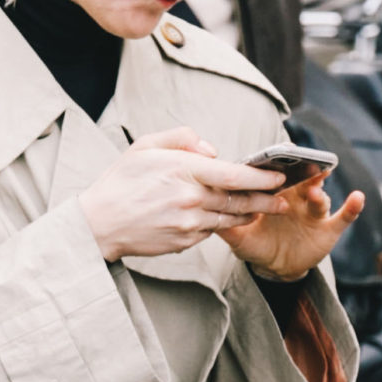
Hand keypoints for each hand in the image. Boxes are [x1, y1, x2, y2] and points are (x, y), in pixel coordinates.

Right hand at [74, 125, 356, 264]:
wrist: (98, 224)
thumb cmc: (121, 181)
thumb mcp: (145, 146)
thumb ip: (181, 138)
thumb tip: (211, 149)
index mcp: (184, 171)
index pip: (234, 174)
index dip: (261, 177)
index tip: (278, 176)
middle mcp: (191, 199)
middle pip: (240, 200)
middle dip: (266, 199)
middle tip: (284, 198)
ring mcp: (189, 224)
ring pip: (230, 218)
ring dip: (250, 214)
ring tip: (265, 208)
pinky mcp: (185, 242)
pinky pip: (212, 231)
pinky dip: (222, 224)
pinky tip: (230, 218)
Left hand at [216, 170, 365, 283]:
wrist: (275, 268)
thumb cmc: (256, 244)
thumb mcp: (238, 236)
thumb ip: (225, 224)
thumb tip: (206, 214)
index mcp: (275, 193)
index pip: (278, 175)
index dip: (280, 165)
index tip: (281, 153)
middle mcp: (296, 197)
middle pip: (302, 180)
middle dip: (305, 171)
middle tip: (306, 162)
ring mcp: (313, 212)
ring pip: (320, 197)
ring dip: (320, 192)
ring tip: (317, 190)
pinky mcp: (328, 229)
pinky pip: (342, 217)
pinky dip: (352, 208)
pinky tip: (357, 198)